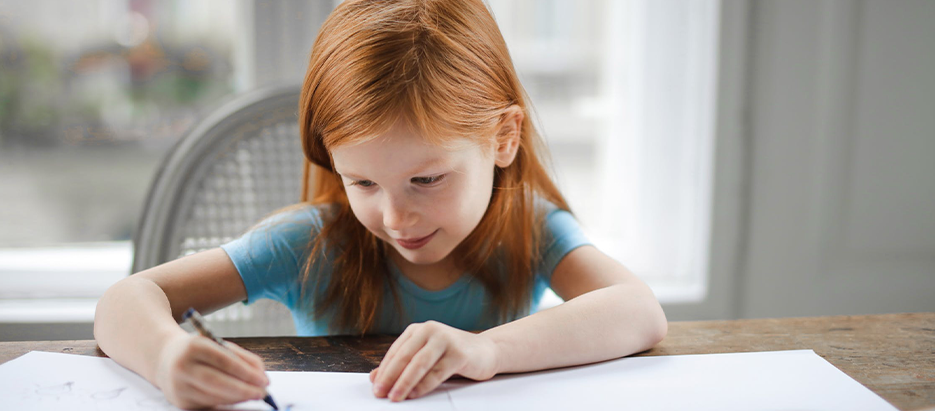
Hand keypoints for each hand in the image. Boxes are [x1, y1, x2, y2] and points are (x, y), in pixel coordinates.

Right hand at [154, 333, 269, 408]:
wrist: (165, 358)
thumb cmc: (199, 350)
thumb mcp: (217, 344)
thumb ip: (241, 357)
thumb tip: (261, 374)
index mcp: (194, 346)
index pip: (224, 361)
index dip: (246, 372)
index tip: (264, 380)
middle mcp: (183, 366)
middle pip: (218, 382)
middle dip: (244, 390)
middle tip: (262, 392)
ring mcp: (179, 385)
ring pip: (214, 396)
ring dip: (238, 398)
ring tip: (254, 394)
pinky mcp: (180, 401)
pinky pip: (209, 404)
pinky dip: (227, 402)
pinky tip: (239, 398)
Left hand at [370, 321, 499, 400]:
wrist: (486, 351)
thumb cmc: (452, 355)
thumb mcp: (424, 357)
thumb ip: (401, 365)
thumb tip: (374, 378)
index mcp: (418, 330)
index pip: (396, 351)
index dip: (384, 370)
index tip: (375, 387)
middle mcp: (430, 330)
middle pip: (405, 356)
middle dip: (390, 377)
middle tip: (381, 393)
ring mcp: (446, 339)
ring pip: (419, 364)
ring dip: (405, 382)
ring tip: (396, 396)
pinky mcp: (459, 353)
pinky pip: (437, 372)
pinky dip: (424, 385)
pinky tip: (415, 394)